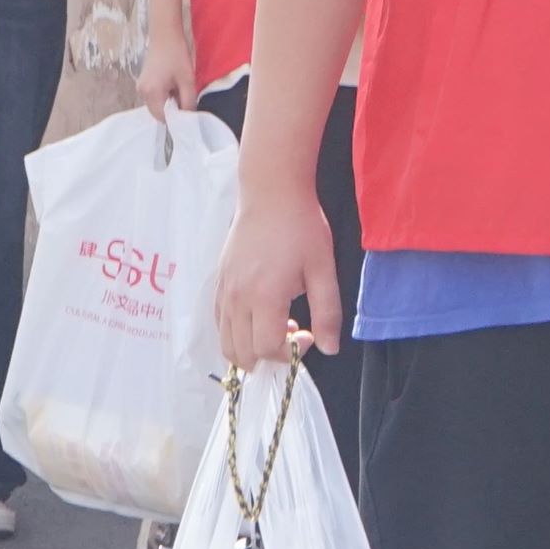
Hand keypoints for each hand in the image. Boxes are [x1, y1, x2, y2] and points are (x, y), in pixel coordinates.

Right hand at [134, 24, 199, 119]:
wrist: (165, 34)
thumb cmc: (177, 55)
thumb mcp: (187, 80)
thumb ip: (189, 101)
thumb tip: (189, 116)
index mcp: (151, 93)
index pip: (163, 117)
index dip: (177, 117)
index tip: (188, 109)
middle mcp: (142, 93)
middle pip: (158, 113)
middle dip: (173, 110)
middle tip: (185, 97)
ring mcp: (140, 87)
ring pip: (156, 105)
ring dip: (169, 102)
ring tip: (180, 88)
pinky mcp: (143, 82)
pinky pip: (154, 97)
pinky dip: (164, 96)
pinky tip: (173, 84)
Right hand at [214, 175, 342, 366]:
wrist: (271, 192)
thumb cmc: (301, 226)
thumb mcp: (322, 268)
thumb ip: (327, 312)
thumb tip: (330, 349)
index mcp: (265, 295)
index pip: (267, 349)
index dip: (289, 353)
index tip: (308, 335)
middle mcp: (238, 298)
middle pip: (242, 354)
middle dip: (269, 356)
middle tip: (292, 333)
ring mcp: (224, 291)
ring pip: (226, 343)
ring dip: (250, 348)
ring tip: (275, 325)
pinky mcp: (219, 282)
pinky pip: (219, 322)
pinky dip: (235, 333)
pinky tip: (257, 317)